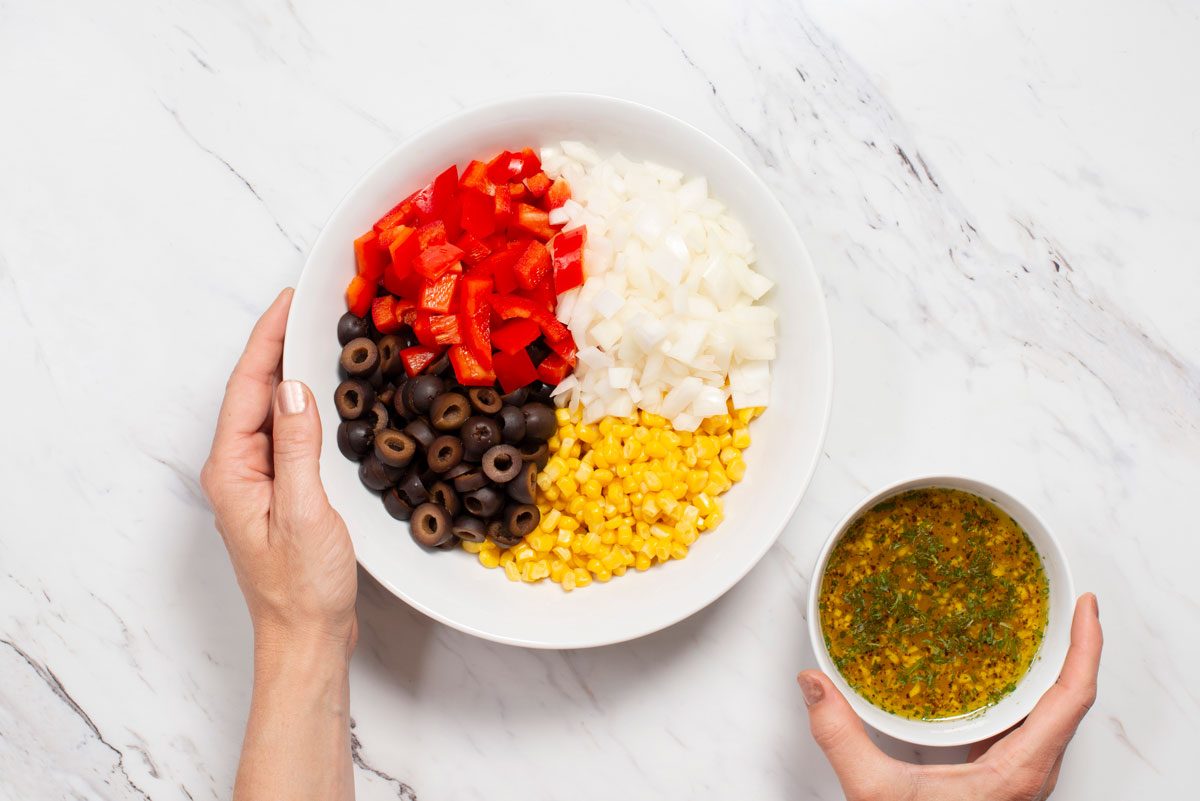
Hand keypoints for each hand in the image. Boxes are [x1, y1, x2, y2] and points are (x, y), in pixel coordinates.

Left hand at [201, 288, 357, 655]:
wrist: (306, 636)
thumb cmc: (301, 586)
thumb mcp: (304, 511)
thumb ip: (297, 447)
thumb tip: (294, 388)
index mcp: (233, 469)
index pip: (248, 387)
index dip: (268, 339)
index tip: (290, 302)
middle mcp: (238, 469)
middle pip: (256, 392)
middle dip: (279, 345)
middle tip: (310, 307)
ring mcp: (258, 480)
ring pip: (273, 411)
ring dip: (293, 372)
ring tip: (319, 337)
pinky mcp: (281, 491)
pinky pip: (289, 434)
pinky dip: (306, 405)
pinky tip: (326, 395)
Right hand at [799, 593, 1101, 800]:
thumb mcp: (876, 794)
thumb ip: (841, 735)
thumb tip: (813, 682)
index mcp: (1018, 771)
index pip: (1072, 699)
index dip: (1087, 648)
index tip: (1085, 607)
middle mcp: (1031, 774)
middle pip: (1071, 701)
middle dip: (1073, 648)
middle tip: (1061, 605)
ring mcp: (1021, 778)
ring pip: (1053, 716)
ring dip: (1052, 672)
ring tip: (1036, 630)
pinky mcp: (1003, 781)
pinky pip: (1030, 728)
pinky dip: (1026, 694)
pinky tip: (999, 678)